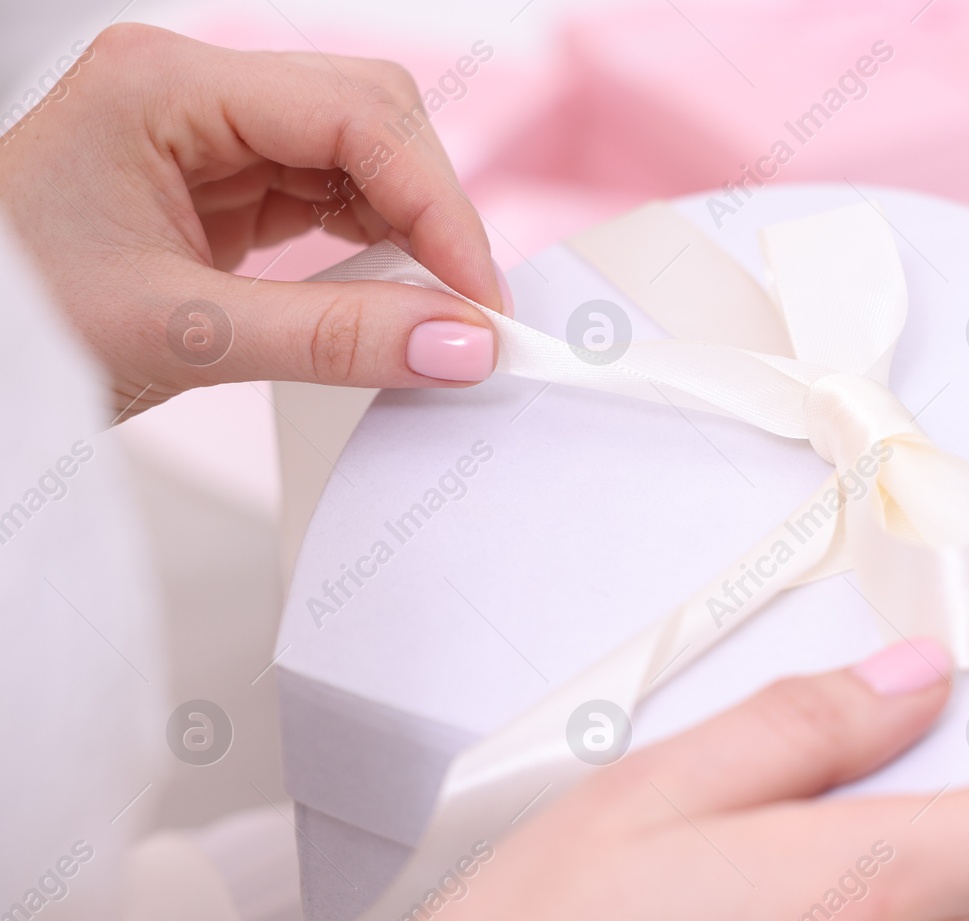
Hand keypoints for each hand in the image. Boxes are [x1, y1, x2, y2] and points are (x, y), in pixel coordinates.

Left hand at [0, 24, 506, 416]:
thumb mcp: (186, 336)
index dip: (437, 204)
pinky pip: (328, 190)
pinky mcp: (219, 175)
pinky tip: (390, 291)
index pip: (353, 116)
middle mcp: (189, 87)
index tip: (480, 296)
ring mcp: (207, 128)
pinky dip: (374, 241)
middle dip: (433, 207)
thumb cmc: (16, 325)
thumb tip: (460, 343)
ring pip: (359, 150)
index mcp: (163, 87)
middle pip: (369, 113)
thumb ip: (335, 338)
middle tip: (471, 306)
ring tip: (434, 307)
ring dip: (410, 226)